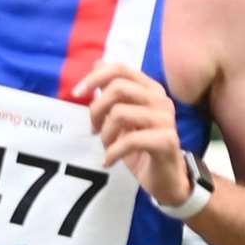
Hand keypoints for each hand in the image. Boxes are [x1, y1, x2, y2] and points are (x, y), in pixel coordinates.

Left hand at [73, 62, 189, 205]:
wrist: (165, 180)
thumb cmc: (141, 149)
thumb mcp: (123, 118)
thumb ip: (113, 93)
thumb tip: (97, 65)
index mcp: (150, 89)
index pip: (120, 68)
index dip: (95, 77)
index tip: (77, 94)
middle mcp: (161, 100)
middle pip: (118, 88)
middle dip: (97, 109)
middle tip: (93, 129)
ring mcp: (166, 119)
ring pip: (120, 113)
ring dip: (105, 133)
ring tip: (107, 146)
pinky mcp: (167, 140)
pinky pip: (130, 139)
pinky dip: (113, 152)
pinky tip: (109, 161)